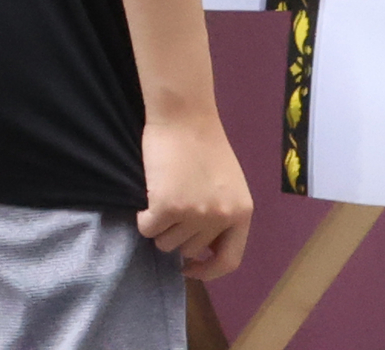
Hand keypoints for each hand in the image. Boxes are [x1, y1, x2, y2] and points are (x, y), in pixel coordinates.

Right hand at [135, 114, 250, 281]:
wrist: (183, 114)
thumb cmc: (203, 142)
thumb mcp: (228, 184)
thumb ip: (223, 214)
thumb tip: (203, 248)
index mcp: (242, 212)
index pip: (229, 261)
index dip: (207, 270)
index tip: (190, 268)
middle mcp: (221, 217)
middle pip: (189, 250)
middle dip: (176, 235)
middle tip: (170, 209)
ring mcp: (194, 213)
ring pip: (166, 242)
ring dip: (159, 226)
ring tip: (160, 197)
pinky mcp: (167, 206)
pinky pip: (147, 228)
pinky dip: (142, 218)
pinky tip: (146, 198)